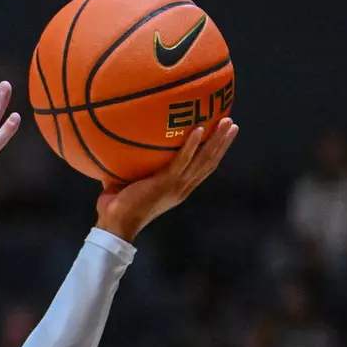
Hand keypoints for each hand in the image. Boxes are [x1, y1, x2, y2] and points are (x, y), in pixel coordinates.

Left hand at [95, 116, 238, 241]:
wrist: (114, 224)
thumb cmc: (117, 206)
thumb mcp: (131, 182)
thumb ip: (134, 167)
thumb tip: (122, 145)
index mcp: (177, 189)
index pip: (201, 169)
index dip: (214, 153)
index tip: (222, 137)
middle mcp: (182, 188)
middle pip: (209, 163)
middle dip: (222, 143)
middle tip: (232, 124)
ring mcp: (176, 186)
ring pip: (203, 161)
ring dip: (216, 141)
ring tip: (226, 123)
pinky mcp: (166, 183)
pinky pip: (183, 161)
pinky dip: (192, 146)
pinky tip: (199, 129)